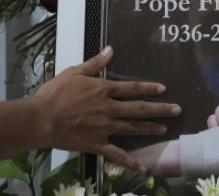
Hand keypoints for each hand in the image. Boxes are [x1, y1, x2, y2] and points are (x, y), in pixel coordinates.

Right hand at [33, 46, 180, 171]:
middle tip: (177, 110)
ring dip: (150, 129)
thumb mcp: (74, 73)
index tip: (163, 89)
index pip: (132, 89)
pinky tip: (143, 168)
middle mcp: (109, 109)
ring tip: (165, 129)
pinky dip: (130, 162)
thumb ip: (95, 64)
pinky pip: (117, 155)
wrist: (42, 119)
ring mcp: (105, 128)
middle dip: (159, 109)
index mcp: (104, 90)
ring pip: (133, 128)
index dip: (148, 88)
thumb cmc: (55, 94)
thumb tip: (111, 50)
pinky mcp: (97, 145)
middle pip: (139, 109)